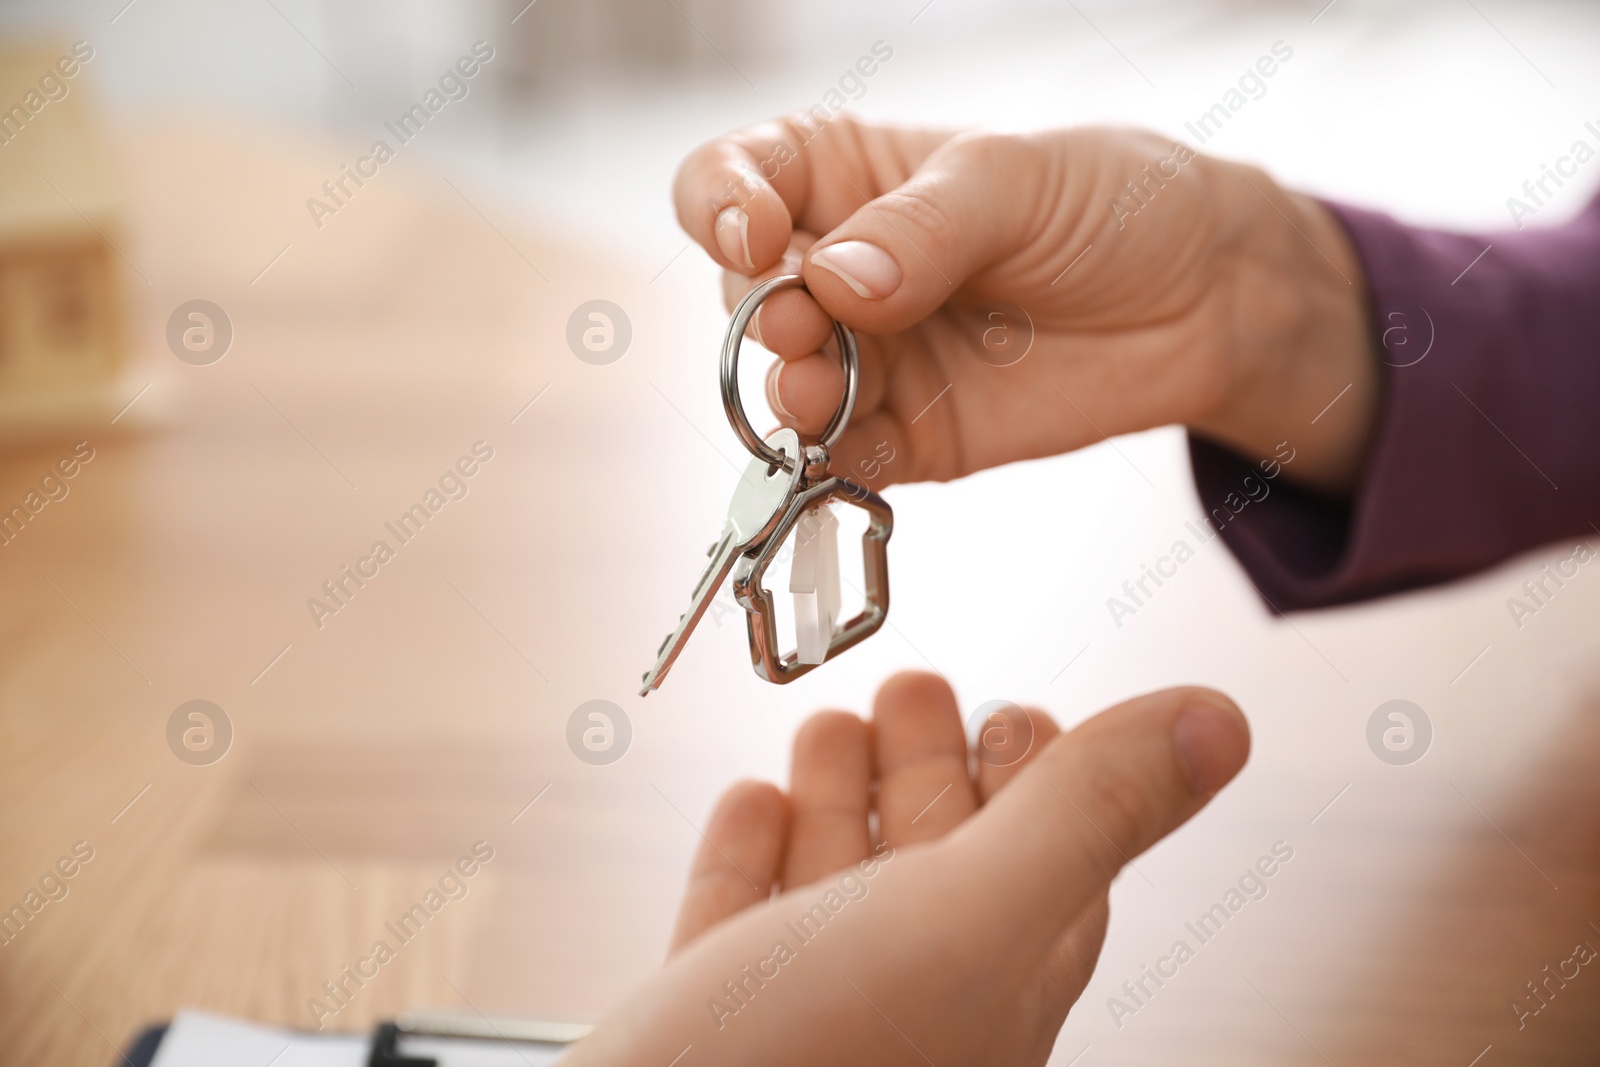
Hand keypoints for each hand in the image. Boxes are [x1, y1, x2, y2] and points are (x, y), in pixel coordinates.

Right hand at [561, 673, 1249, 1066]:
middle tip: (916, 688)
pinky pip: (739, 922)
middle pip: (937, 864)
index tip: (1025, 708)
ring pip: (834, 886)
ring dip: (836, 792)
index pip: (1056, 867)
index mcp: (995, 980)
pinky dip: (748, 851)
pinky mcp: (707, 1021)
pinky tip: (752, 804)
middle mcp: (908, 1002)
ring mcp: (802, 1017)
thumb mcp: (967, 918)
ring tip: (832, 727)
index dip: (1047, 780)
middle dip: (927, 763)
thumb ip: (1086, 817)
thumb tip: (1216, 726)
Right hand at [673, 116, 1377, 494]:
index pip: (734, 180)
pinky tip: (845, 455)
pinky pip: (845, 459)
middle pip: (746, 295)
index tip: (754, 235)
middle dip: (762, 314)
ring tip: (816, 393)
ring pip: (784, 385)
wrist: (1203, 300)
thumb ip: (925, 227)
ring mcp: (869, 358)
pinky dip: (832, 465)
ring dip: (787, 395)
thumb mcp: (1016, 180)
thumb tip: (837, 282)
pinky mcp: (909, 434)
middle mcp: (839, 271)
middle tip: (802, 327)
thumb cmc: (1111, 204)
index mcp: (845, 179)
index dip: (722, 205)